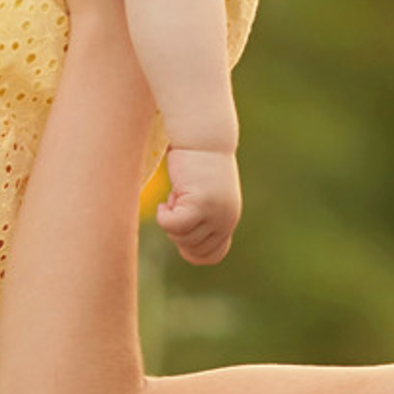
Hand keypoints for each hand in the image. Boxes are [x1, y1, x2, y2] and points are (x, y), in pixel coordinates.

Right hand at [156, 144, 241, 264]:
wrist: (204, 137)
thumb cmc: (197, 163)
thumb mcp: (204, 196)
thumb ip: (201, 218)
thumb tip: (184, 245)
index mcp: (228, 220)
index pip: (212, 256)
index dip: (191, 248)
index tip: (182, 225)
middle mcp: (226, 219)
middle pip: (192, 248)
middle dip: (177, 231)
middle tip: (178, 203)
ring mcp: (216, 213)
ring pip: (181, 237)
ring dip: (171, 217)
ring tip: (178, 193)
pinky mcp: (201, 203)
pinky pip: (174, 225)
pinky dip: (164, 215)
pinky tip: (169, 196)